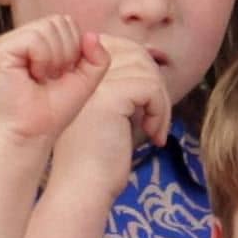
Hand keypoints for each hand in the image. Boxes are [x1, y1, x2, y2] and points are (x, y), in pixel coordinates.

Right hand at [0, 15, 110, 146]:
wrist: (32, 134)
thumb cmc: (53, 112)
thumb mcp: (85, 81)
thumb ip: (97, 58)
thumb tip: (92, 34)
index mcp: (39, 41)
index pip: (67, 23)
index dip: (75, 49)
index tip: (63, 75)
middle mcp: (22, 38)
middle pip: (59, 20)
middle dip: (67, 53)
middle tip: (52, 78)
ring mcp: (9, 42)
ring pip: (48, 28)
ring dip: (54, 58)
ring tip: (42, 79)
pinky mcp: (1, 49)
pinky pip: (35, 39)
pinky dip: (43, 60)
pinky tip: (34, 77)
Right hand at [48, 35, 171, 202]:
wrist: (82, 191)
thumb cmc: (96, 160)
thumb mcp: (109, 113)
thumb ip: (123, 85)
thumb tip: (152, 61)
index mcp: (76, 73)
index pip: (119, 47)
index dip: (141, 70)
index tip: (146, 105)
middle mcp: (80, 73)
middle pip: (135, 53)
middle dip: (155, 84)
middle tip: (156, 118)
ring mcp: (93, 83)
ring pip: (147, 70)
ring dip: (161, 102)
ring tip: (155, 130)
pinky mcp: (108, 97)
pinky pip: (151, 88)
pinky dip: (160, 111)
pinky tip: (153, 136)